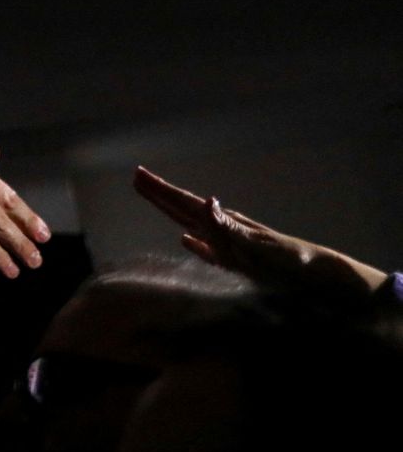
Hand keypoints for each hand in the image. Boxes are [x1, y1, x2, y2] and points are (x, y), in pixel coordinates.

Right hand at [133, 165, 386, 299]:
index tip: (138, 174)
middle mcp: (222, 228)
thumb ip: (227, 226)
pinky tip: (186, 241)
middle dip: (159, 194)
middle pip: (183, 207)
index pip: (183, 203)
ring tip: (154, 200)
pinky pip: (207, 248)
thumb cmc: (285, 263)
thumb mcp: (253, 245)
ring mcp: (229, 243)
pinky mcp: (236, 261)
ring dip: (171, 212)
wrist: (314, 276)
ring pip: (192, 223)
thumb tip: (206, 200)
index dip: (160, 191)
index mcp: (221, 223)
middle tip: (137, 177)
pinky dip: (194, 244)